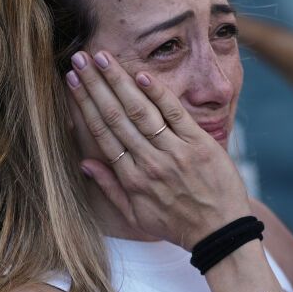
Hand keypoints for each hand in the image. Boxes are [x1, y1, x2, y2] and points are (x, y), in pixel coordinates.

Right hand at [66, 51, 250, 247]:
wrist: (221, 234)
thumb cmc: (178, 225)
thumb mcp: (137, 217)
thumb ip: (111, 188)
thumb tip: (84, 163)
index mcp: (132, 179)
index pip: (102, 133)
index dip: (85, 105)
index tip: (72, 81)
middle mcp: (149, 163)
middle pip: (116, 116)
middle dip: (95, 84)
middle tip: (79, 57)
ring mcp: (175, 152)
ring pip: (140, 111)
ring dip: (119, 81)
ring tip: (103, 58)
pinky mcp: (200, 144)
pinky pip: (175, 113)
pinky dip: (158, 93)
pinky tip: (140, 74)